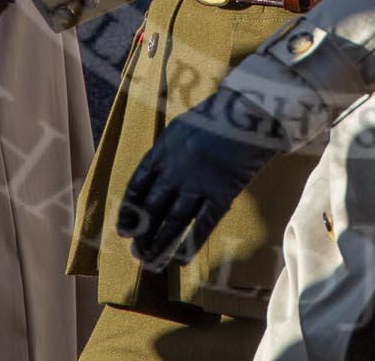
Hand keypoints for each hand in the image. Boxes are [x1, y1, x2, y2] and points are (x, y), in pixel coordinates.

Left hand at [119, 85, 292, 270]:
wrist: (251, 112)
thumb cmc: (219, 115)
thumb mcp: (184, 127)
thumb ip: (169, 153)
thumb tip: (156, 183)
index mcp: (163, 150)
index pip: (137, 187)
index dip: (128, 211)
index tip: (122, 231)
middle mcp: (175, 170)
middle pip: (152, 209)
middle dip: (142, 235)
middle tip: (136, 254)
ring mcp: (198, 183)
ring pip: (173, 223)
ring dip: (160, 245)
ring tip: (152, 263)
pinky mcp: (222, 194)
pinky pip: (202, 226)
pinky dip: (190, 245)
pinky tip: (180, 260)